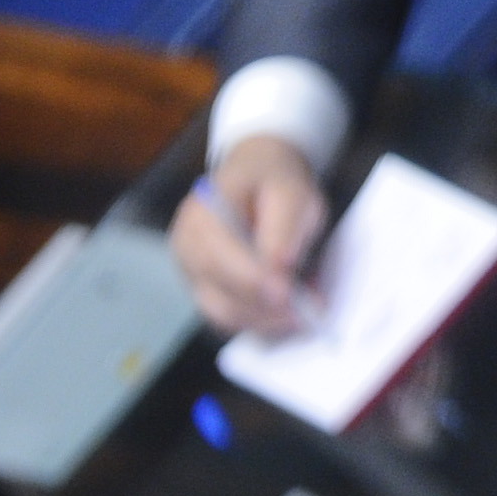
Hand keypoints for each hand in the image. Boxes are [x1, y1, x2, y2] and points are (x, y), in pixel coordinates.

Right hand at [175, 136, 326, 337]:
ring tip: (305, 311)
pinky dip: (258, 322)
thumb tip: (279, 268)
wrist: (256, 173)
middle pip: (218, 292)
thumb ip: (284, 228)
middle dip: (266, 309)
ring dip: (265, 321)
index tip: (290, 296)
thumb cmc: (274, 181)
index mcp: (203, 214)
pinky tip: (286, 314)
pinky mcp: (203, 288)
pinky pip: (227, 317)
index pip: (221, 258)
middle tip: (310, 311)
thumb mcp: (291, 192)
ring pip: (221, 313)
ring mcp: (190, 270)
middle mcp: (186, 246)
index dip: (255, 282)